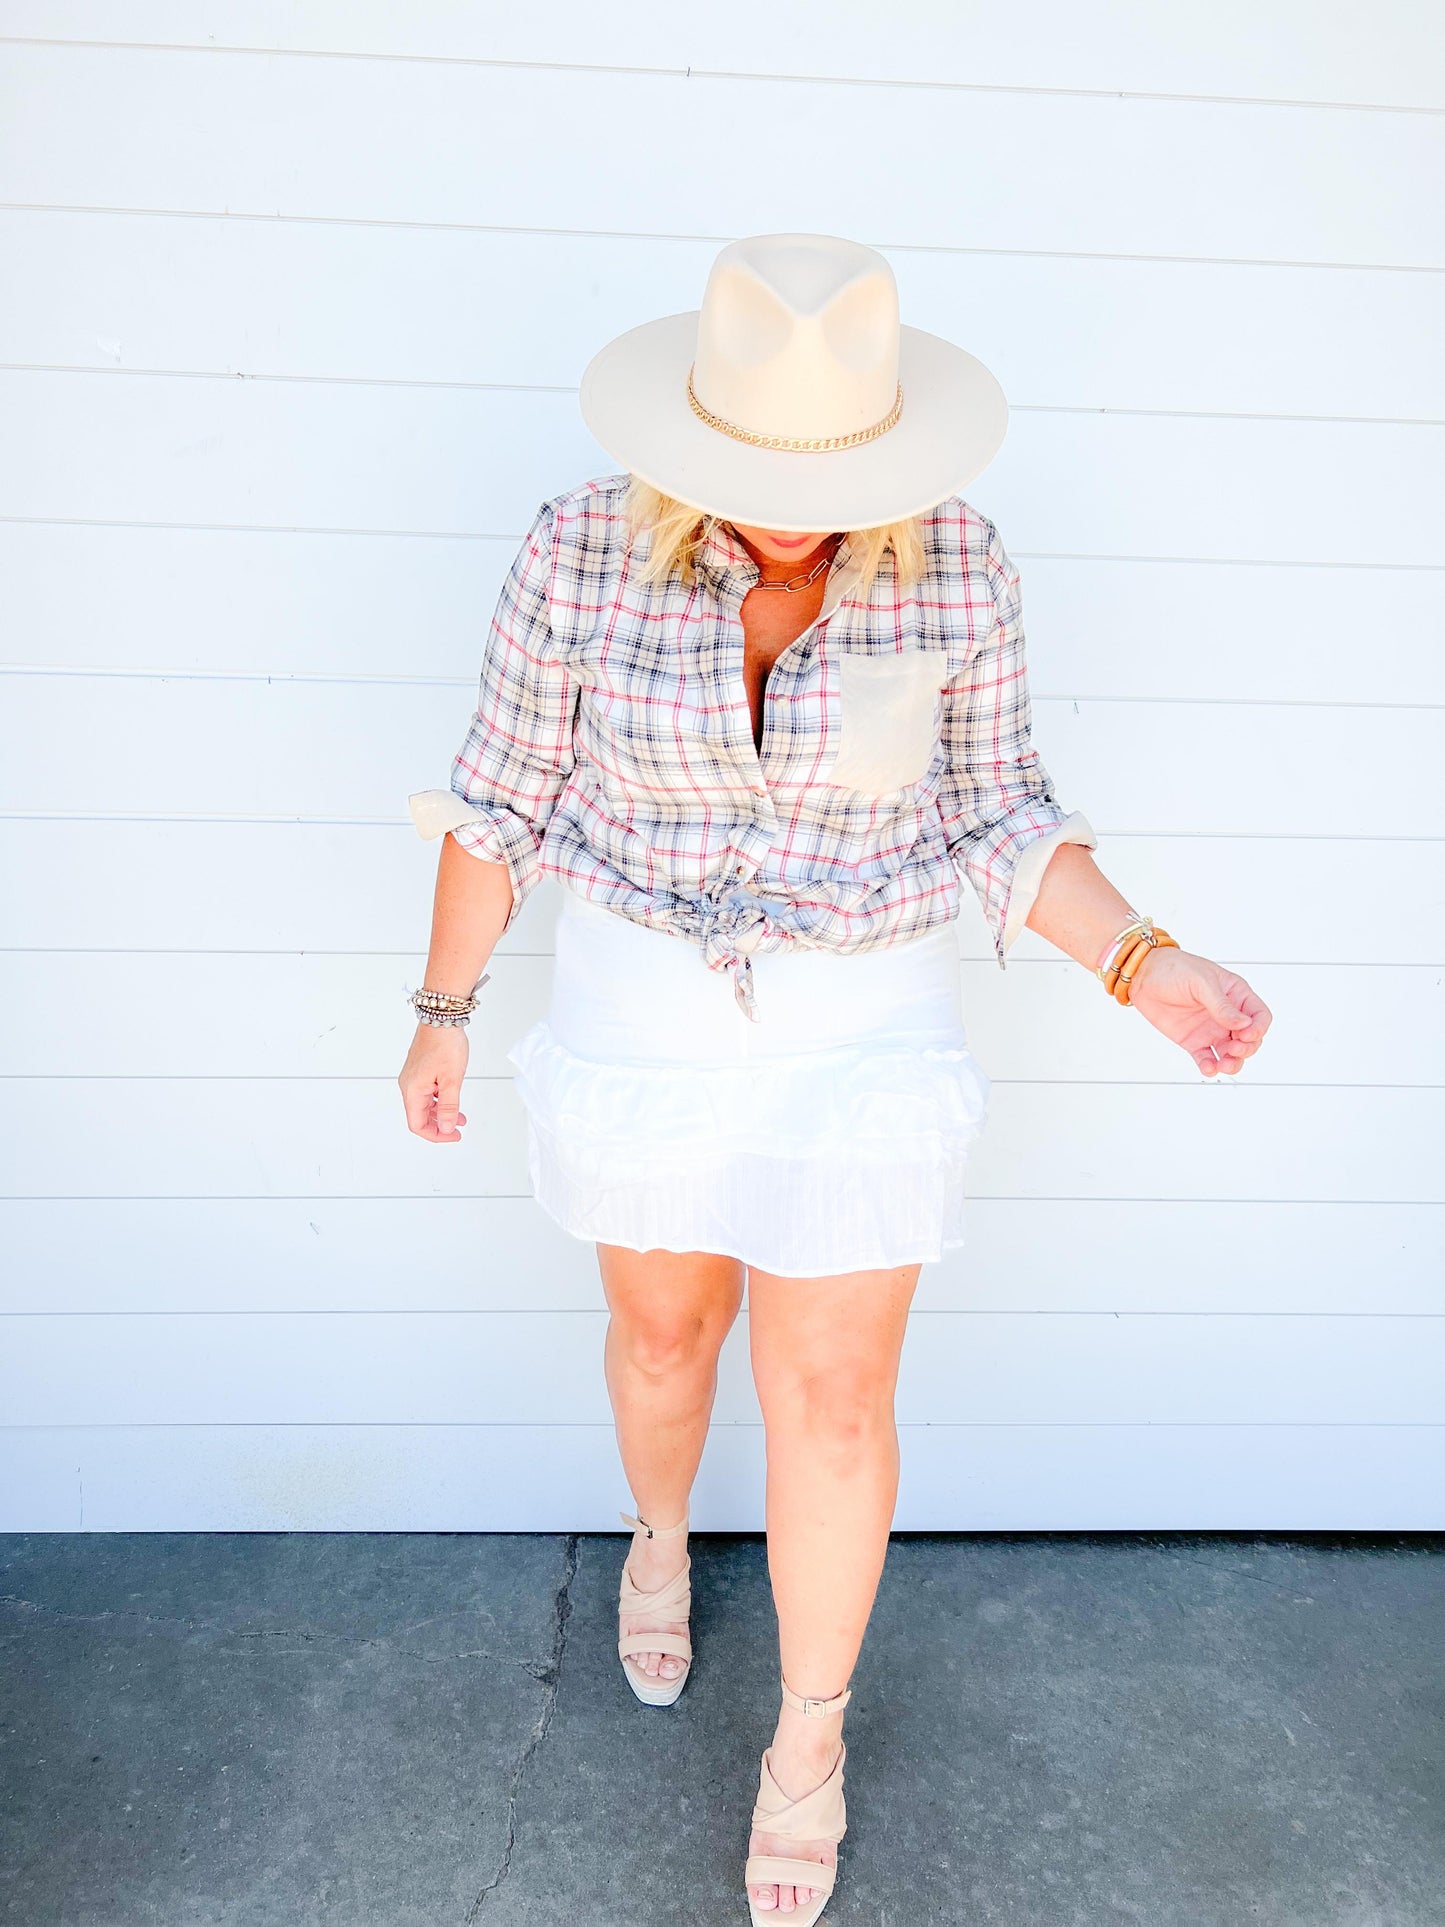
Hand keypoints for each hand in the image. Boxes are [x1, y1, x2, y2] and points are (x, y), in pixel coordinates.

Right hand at [398, 1023, 469, 1140]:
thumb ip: (449, 1106)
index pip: (417, 1125)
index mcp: (412, 1089)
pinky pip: (426, 1093)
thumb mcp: (452, 1079)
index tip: (454, 1135)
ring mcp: (413, 1077)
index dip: (436, 1135)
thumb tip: (447, 1127)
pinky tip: (451, 1100)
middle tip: (457, 1130)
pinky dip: (439, 1101)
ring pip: (423, 1105)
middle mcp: (408, 1085)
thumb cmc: (445, 1043)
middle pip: (419, 1117)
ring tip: (459, 1117)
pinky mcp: (419, 1070)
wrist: (442, 1018)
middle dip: (439, 1126)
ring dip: (440, 1114)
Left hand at [1124, 945, 1271, 1077]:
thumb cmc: (1175, 969)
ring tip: (1224, 1066)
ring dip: (1233, 1063)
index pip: (1259, 1016)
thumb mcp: (1202, 982)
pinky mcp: (1193, 1041)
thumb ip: (1222, 1005)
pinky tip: (1208, 1068)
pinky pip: (1207, 1058)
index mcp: (1236, 995)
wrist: (1143, 975)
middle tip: (1234, 1049)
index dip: (1258, 1028)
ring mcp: (1211, 1029)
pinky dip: (1210, 1067)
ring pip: (1231, 1054)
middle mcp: (1227, 1015)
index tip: (1246, 1034)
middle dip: (1247, 1048)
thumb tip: (1244, 1024)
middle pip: (1249, 1039)